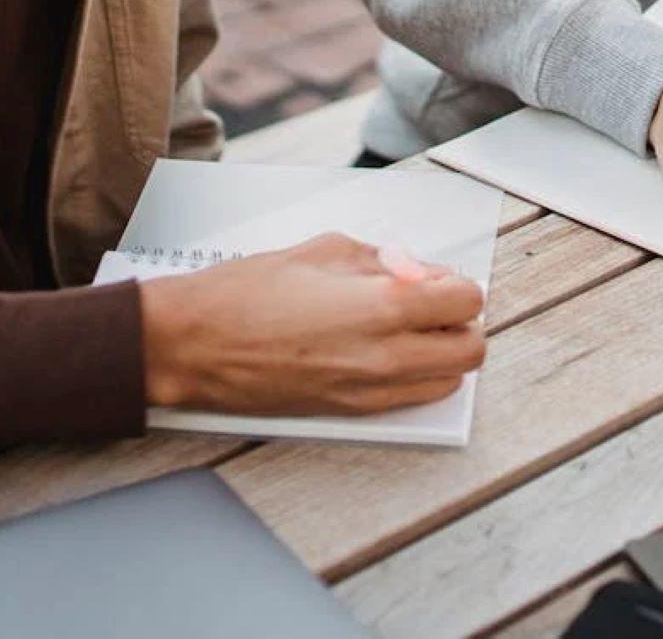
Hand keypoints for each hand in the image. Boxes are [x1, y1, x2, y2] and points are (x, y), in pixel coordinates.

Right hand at [138, 233, 485, 415]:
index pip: (467, 301)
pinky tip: (384, 350)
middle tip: (430, 303)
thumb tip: (416, 269)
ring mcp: (369, 391)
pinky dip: (415, 376)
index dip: (455, 283)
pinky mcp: (350, 411)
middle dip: (459, 321)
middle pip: (471, 349)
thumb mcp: (324, 250)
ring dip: (442, 352)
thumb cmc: (245, 293)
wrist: (192, 345)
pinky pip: (411, 399)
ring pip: (448, 381)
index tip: (433, 277)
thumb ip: (383, 260)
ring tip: (408, 328)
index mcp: (383, 308)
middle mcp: (385, 357)